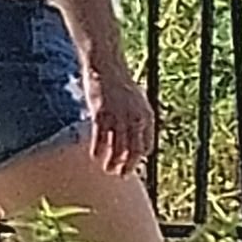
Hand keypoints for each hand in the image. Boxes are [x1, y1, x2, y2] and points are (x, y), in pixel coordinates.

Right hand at [90, 53, 155, 178]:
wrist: (106, 66)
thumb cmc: (119, 83)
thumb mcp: (136, 101)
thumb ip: (137, 118)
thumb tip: (134, 135)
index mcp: (147, 117)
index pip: (147, 145)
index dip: (140, 158)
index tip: (131, 164)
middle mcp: (135, 119)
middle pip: (134, 151)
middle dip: (128, 166)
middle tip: (121, 175)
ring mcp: (118, 117)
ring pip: (117, 148)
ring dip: (112, 162)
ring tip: (108, 170)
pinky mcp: (100, 114)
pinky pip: (100, 138)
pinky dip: (98, 150)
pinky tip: (94, 157)